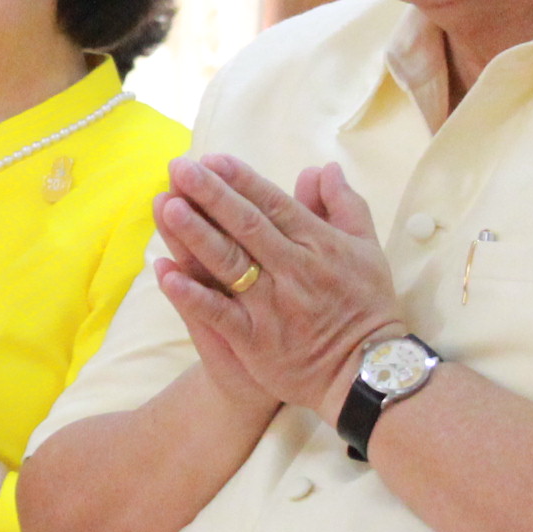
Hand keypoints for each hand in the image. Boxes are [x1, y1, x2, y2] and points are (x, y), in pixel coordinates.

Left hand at [152, 155, 401, 417]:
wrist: (367, 372)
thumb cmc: (367, 305)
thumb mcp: (366, 249)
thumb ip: (343, 205)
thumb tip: (323, 167)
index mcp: (319, 245)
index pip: (274, 204)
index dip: (242, 180)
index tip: (212, 159)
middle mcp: (293, 270)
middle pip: (246, 226)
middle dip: (212, 195)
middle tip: (180, 168)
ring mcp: (272, 306)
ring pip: (229, 264)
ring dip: (196, 234)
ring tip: (167, 207)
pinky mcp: (256, 341)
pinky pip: (218, 314)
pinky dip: (191, 295)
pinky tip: (164, 273)